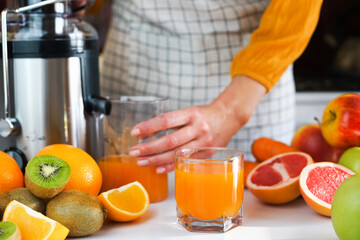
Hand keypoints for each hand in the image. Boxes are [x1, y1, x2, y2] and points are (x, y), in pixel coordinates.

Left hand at [129, 75, 266, 172]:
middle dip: (149, 148)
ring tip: (141, 162)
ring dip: (157, 159)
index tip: (135, 132)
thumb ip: (171, 122)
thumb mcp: (188, 112)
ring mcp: (204, 143)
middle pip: (170, 140)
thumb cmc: (204, 114)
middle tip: (134, 152)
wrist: (229, 117)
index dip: (149, 127)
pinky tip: (158, 169)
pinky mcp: (207, 154)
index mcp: (191, 114)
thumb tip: (146, 133)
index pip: (166, 120)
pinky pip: (186, 162)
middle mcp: (198, 128)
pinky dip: (171, 166)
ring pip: (177, 153)